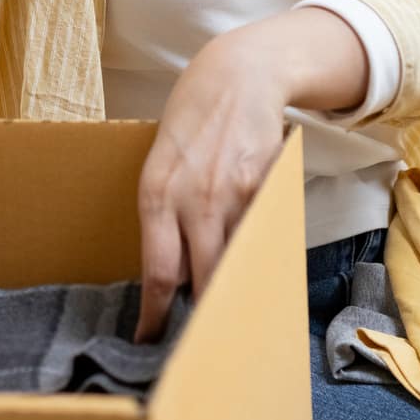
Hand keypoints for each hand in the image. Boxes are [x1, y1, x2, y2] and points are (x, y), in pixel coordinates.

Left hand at [132, 31, 290, 341]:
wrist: (238, 76)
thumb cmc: (192, 124)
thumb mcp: (160, 165)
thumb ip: (163, 215)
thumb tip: (170, 276)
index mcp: (155, 196)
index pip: (158, 275)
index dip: (156, 317)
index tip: (151, 342)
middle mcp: (193, 200)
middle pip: (201, 281)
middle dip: (200, 317)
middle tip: (196, 342)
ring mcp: (234, 197)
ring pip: (235, 265)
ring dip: (231, 291)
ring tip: (228, 315)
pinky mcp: (267, 191)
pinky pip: (262, 240)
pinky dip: (259, 259)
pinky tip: (257, 270)